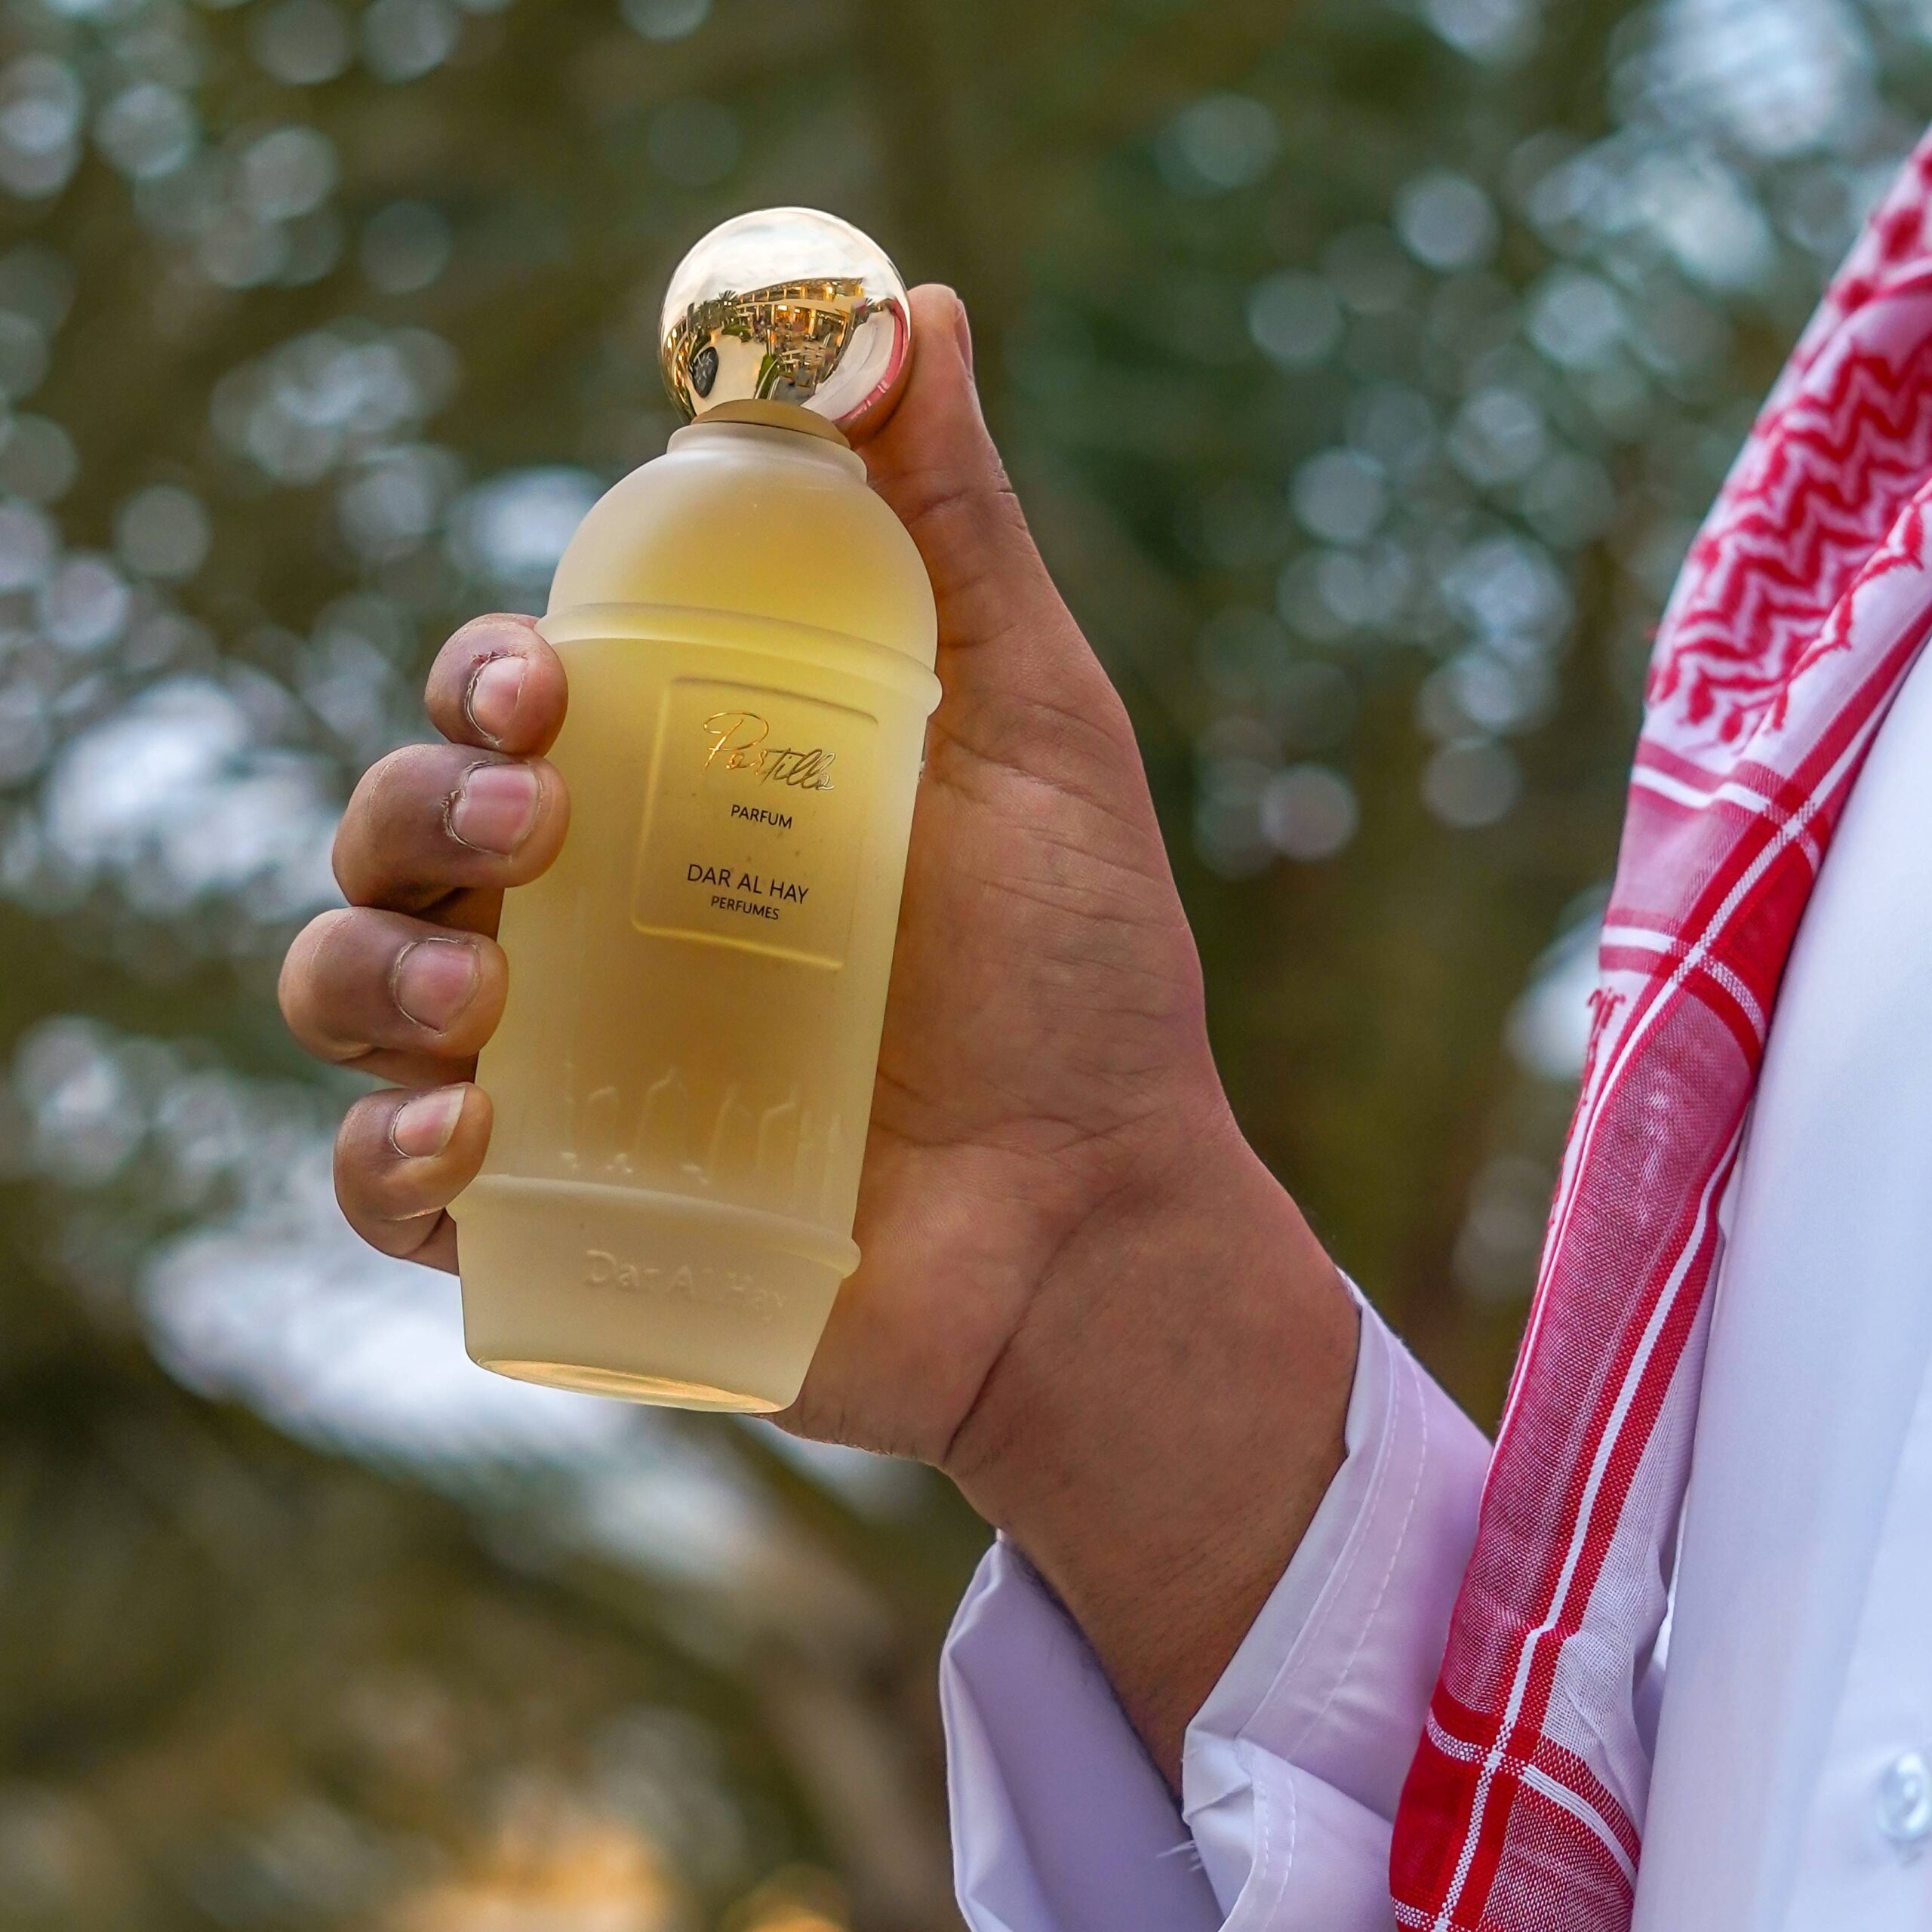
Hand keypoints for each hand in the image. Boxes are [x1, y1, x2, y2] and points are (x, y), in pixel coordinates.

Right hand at [280, 286, 1357, 1780]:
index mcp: (680, 801)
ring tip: (479, 1000)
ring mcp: (563, 1074)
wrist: (1094, 1215)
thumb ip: (957, 532)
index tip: (537, 689)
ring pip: (354, 987)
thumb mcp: (1030, 727)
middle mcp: (595, 927)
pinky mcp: (555, 1215)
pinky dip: (382, 1156)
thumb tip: (912, 306)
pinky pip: (388, 1183)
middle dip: (416, 807)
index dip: (481, 681)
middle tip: (533, 831)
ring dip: (366, 968)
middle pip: (403, 832)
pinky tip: (461, 1134)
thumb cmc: (1076, 975)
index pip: (509, 713)